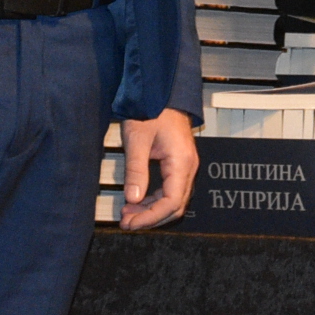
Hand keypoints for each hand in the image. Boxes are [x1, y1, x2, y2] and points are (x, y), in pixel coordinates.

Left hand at [118, 109, 197, 228]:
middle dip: (150, 218)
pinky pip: (170, 189)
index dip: (150, 217)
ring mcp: (185, 165)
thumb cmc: (152, 109)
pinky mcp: (179, 163)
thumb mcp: (137, 140)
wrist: (163, 91)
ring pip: (173, 200)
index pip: (171, 203)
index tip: (130, 223)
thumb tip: (133, 199)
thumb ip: (135, 170)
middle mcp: (188, 167)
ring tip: (127, 213)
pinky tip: (136, 200)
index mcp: (182, 162)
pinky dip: (153, 199)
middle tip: (126, 222)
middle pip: (175, 206)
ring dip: (151, 210)